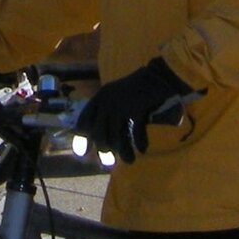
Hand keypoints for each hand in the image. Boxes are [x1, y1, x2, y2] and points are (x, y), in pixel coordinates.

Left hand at [78, 57, 199, 160]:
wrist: (157, 76)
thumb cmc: (137, 89)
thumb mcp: (116, 97)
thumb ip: (107, 115)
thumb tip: (101, 142)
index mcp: (100, 97)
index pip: (84, 120)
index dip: (81, 138)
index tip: (81, 154)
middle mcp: (107, 101)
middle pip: (99, 134)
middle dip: (104, 149)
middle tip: (109, 163)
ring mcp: (121, 104)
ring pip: (116, 137)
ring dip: (123, 151)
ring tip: (129, 160)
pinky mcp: (136, 107)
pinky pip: (136, 132)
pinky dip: (140, 142)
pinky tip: (142, 148)